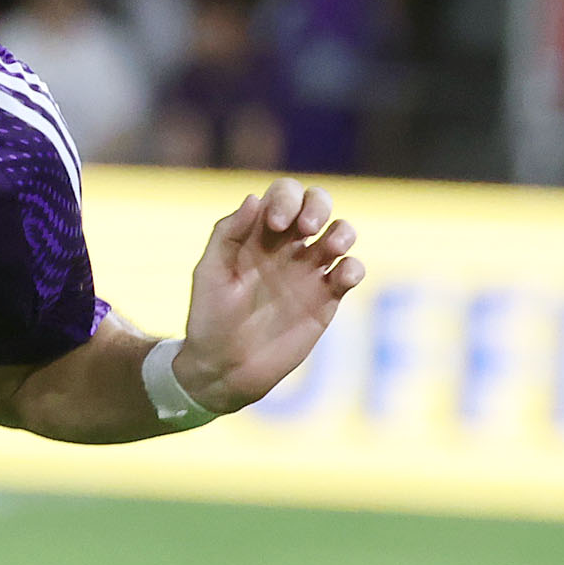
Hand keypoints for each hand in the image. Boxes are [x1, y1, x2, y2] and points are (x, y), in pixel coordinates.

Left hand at [174, 178, 365, 413]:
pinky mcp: (326, 300)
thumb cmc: (209, 318)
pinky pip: (350, 272)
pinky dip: (354, 267)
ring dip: (343, 231)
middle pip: (317, 205)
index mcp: (258, 234)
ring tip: (331, 247)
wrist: (224, 368)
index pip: (283, 196)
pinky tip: (339, 277)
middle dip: (318, 205)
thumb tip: (254, 198)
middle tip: (307, 228)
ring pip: (341, 234)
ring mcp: (309, 272)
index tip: (275, 225)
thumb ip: (228, 233)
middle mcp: (287, 247)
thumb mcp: (209, 272)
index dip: (285, 199)